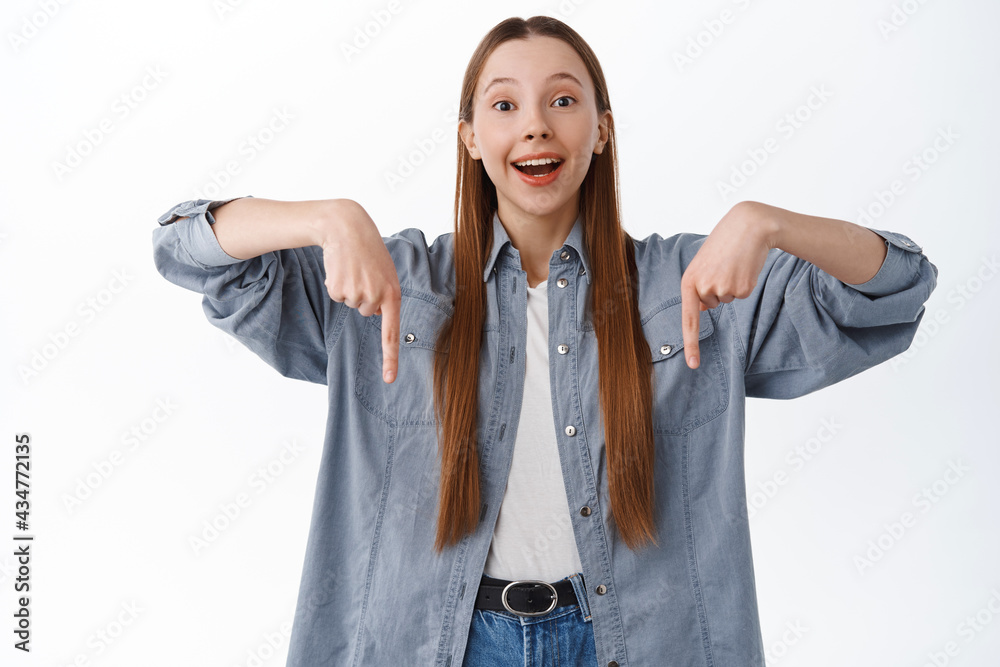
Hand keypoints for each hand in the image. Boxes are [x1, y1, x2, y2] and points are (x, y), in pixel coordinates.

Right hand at [318, 200, 400, 382]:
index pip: (391, 333)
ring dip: (348, 287)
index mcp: (393, 295)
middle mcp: (376, 298)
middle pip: (365, 312)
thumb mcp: (385, 272)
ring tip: (352, 267)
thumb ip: (384, 294)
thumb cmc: (367, 249)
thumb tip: (373, 312)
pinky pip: (336, 295)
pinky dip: (336, 283)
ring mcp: (357, 294)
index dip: (390, 358)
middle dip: (362, 295)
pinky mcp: (338, 289)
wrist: (347, 226)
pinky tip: (341, 267)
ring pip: (350, 303)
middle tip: (363, 272)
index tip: (389, 379)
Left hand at [680, 202, 772, 368]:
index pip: (688, 319)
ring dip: (732, 284)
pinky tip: (744, 266)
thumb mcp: (703, 263)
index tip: (693, 365)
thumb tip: (702, 309)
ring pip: (728, 299)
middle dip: (719, 289)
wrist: (748, 225)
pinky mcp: (742, 288)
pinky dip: (745, 283)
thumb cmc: (724, 243)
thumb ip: (698, 287)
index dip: (691, 344)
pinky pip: (742, 295)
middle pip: (712, 305)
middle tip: (723, 265)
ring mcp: (723, 289)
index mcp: (688, 282)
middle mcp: (703, 288)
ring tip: (733, 263)